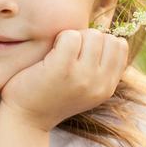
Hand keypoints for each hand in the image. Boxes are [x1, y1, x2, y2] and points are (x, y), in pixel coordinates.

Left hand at [0, 29, 128, 130]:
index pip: (121, 46)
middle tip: (68, 52)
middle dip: (88, 38)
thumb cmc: (50, 97)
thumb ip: (98, 67)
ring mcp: (82, 76)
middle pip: (108, 38)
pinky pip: (71, 36)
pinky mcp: (62, 68)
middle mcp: (100, 83)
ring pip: (92, 35)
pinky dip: (59, 38)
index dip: (101, 42)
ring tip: (59, 53)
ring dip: (74, 37)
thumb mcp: (84, 88)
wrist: (25, 120)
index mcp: (107, 87)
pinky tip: (49, 53)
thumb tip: (105, 26)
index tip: (82, 52)